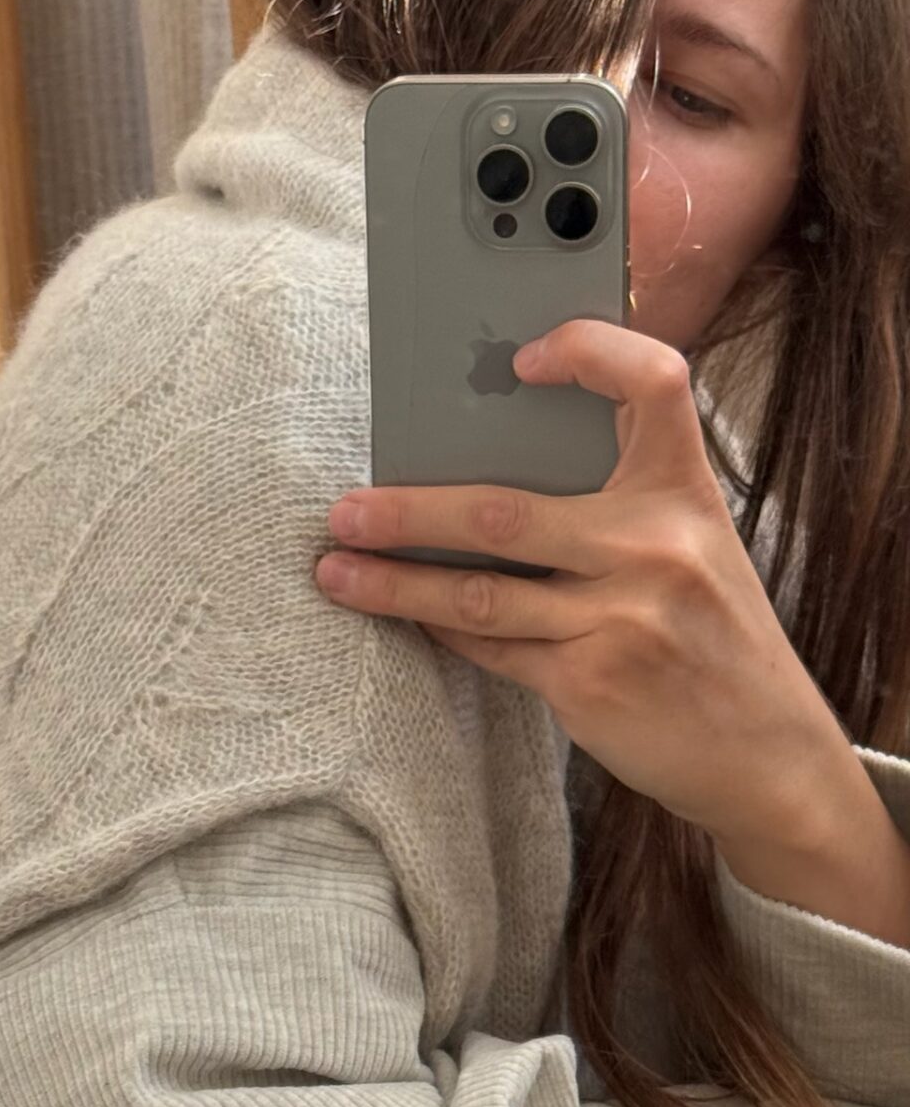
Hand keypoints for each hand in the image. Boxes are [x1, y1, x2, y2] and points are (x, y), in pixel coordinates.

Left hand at [314, 318, 853, 849]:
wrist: (769, 756)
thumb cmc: (715, 640)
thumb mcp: (698, 551)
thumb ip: (623, 507)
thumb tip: (491, 469)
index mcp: (686, 494)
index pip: (652, 382)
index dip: (590, 349)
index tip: (524, 357)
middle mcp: (656, 548)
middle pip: (504, 512)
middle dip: (409, 513)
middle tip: (344, 510)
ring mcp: (621, 618)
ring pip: (480, 592)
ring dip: (395, 582)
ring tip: (336, 569)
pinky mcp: (590, 682)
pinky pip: (492, 647)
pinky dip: (442, 629)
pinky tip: (404, 615)